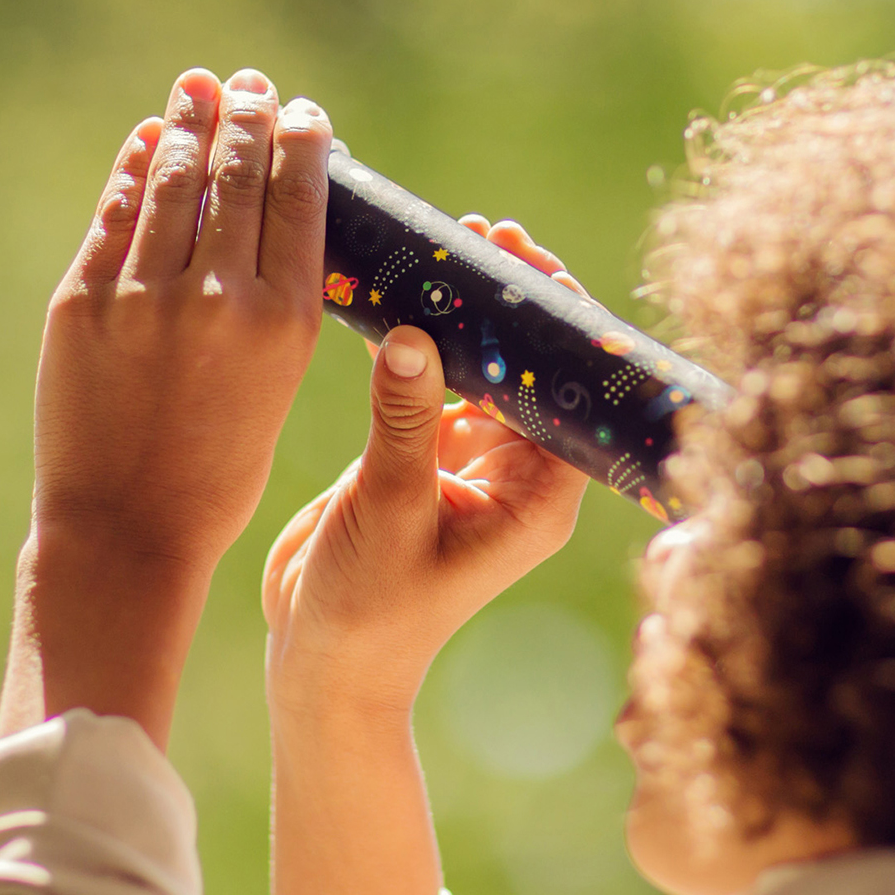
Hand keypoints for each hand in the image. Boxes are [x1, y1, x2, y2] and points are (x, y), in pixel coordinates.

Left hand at [34, 67, 332, 565]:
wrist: (130, 526)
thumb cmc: (219, 468)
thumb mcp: (277, 384)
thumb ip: (275, 302)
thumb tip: (262, 219)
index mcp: (286, 322)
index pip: (299, 199)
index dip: (299, 142)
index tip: (301, 113)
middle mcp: (222, 296)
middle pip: (240, 172)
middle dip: (248, 115)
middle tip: (251, 84)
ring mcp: (146, 293)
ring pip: (175, 176)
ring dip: (189, 121)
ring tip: (199, 87)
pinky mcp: (83, 300)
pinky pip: (117, 211)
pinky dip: (137, 167)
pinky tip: (150, 141)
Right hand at [262, 221, 590, 716]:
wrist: (325, 658)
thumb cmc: (372, 609)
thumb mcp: (392, 508)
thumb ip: (404, 419)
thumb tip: (412, 331)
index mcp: (537, 498)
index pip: (569, 394)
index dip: (557, 324)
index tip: (530, 262)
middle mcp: (516, 476)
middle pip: (531, 371)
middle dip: (510, 304)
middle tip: (485, 235)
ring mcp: (470, 463)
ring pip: (480, 371)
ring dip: (463, 315)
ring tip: (444, 247)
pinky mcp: (422, 456)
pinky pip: (431, 385)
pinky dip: (416, 343)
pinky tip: (398, 294)